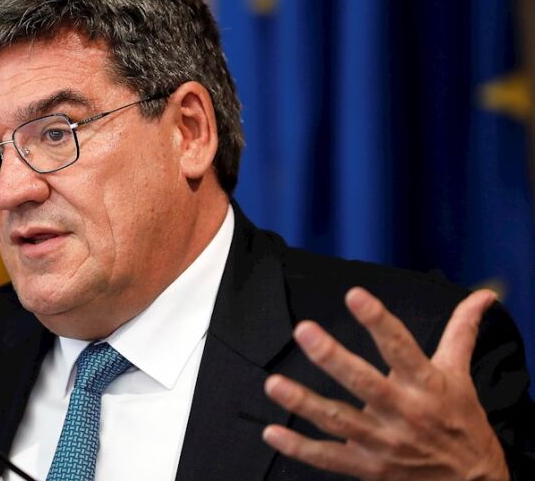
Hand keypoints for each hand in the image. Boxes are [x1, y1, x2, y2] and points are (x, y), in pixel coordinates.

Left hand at [262, 287, 508, 479]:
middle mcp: (404, 412)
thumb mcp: (460, 374)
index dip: (378, 321)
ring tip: (274, 384)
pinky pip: (329, 457)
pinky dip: (299, 448)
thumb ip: (462, 331)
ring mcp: (385, 443)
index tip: (355, 294)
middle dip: (332, 357)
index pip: (401, 347)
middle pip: (364, 382)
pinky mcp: (369, 468)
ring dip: (304, 403)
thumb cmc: (461, 420)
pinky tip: (272, 432)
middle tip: (304, 330)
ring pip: (340, 420)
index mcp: (426, 384)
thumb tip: (484, 294)